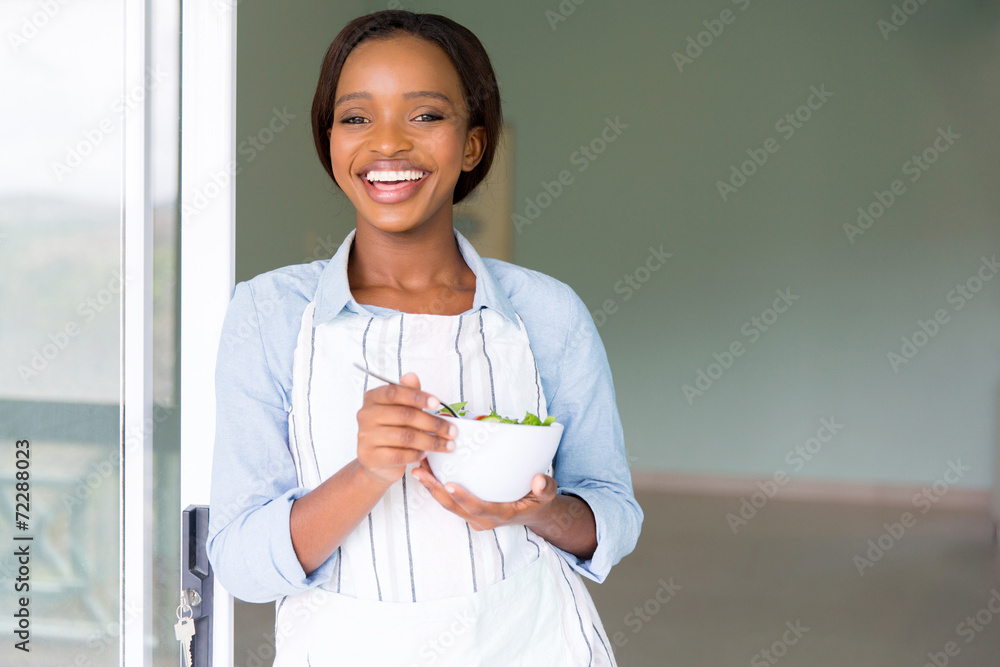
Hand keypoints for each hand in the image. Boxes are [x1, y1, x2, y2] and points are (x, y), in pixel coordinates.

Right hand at [356, 372, 457, 485]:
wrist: (376, 460)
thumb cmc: (392, 430)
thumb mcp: (401, 408)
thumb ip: (408, 393)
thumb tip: (411, 376)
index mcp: (373, 398)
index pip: (395, 393)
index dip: (418, 396)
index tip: (437, 403)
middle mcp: (366, 415)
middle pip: (404, 415)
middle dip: (433, 423)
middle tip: (452, 430)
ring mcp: (366, 437)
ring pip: (405, 437)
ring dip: (431, 442)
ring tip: (446, 444)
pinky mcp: (371, 457)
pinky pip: (400, 455)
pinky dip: (417, 454)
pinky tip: (425, 454)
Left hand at [411, 460, 557, 530]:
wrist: (535, 513)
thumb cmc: (539, 500)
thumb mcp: (548, 494)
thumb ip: (545, 488)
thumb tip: (539, 481)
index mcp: (501, 515)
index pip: (478, 508)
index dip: (463, 497)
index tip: (448, 483)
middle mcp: (483, 519)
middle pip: (454, 507)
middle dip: (434, 490)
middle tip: (419, 471)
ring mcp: (474, 517)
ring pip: (447, 504)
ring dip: (430, 487)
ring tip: (416, 467)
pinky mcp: (468, 510)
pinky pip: (448, 500)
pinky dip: (436, 486)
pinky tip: (426, 470)